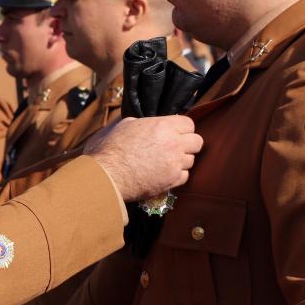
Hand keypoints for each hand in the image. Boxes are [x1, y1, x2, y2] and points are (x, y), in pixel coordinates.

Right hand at [84, 115, 201, 202]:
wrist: (107, 174)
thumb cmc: (111, 148)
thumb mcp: (125, 125)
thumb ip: (143, 123)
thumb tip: (146, 124)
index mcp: (163, 126)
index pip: (189, 124)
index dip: (182, 128)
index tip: (175, 133)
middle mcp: (173, 143)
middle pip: (197, 142)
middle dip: (188, 144)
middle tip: (176, 147)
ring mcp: (175, 163)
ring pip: (191, 160)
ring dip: (181, 161)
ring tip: (166, 162)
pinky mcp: (172, 180)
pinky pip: (185, 176)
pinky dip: (177, 175)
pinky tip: (163, 173)